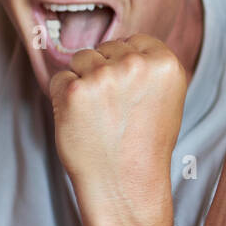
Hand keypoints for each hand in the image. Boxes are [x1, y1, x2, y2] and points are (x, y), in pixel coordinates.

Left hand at [49, 35, 186, 214]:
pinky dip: (63, 99)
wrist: (125, 185)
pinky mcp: (74, 91)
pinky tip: (81, 122)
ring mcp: (103, 76)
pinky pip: (59, 79)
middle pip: (106, 47)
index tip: (127, 91)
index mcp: (166, 63)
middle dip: (103, 72)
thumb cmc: (144, 145)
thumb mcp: (166, 99)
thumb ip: (149, 68)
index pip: (135, 40)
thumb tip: (123, 46)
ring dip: (82, 83)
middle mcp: (136, 64)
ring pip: (80, 59)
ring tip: (98, 116)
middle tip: (113, 110)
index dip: (125, 64)